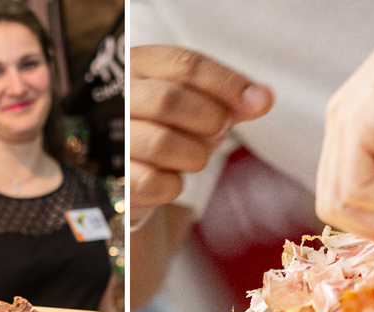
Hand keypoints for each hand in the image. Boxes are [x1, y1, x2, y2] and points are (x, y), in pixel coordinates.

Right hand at [130, 45, 273, 223]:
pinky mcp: (114, 178)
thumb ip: (230, 100)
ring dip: (194, 154)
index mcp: (136, 66)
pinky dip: (175, 183)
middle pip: (167, 100)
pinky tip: (171, 176)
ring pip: (161, 143)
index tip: (258, 101)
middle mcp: (115, 99)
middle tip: (219, 130)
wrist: (133, 173)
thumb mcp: (200, 104)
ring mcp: (111, 139)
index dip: (226, 82)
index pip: (183, 65)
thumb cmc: (169, 128)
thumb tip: (262, 99)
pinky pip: (155, 181)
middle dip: (208, 119)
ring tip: (192, 155)